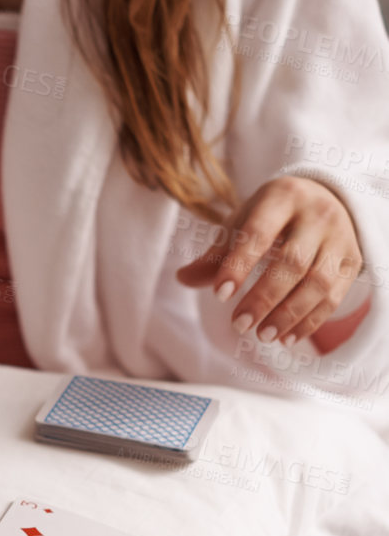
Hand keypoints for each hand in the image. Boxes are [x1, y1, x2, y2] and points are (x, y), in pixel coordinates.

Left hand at [175, 176, 363, 346]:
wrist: (322, 198)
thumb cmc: (270, 215)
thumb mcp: (241, 222)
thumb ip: (216, 253)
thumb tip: (182, 278)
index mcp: (282, 197)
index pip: (259, 233)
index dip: (238, 265)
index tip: (219, 295)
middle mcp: (317, 215)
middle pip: (293, 263)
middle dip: (264, 298)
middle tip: (239, 325)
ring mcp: (340, 238)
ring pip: (318, 283)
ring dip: (289, 315)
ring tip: (261, 336)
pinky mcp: (353, 261)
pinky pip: (334, 297)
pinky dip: (309, 321)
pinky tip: (285, 338)